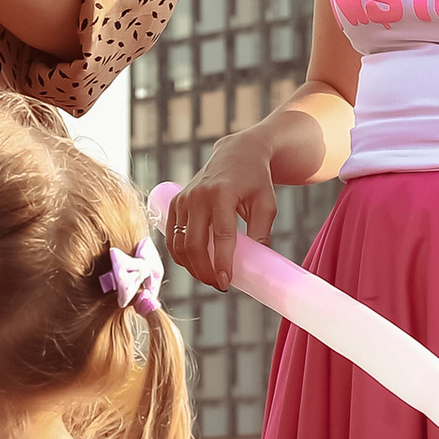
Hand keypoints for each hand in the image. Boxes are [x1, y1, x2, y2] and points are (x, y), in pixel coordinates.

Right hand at [160, 135, 277, 292]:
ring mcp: (183, 199)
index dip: (222, 263)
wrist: (237, 153)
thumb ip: (261, 233)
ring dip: (191, 267)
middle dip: (204, 271)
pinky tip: (194, 264)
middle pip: (194, 244)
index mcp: (222, 194)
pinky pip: (172, 236)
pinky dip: (180, 255)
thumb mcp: (266, 204)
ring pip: (179, 244)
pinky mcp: (175, 203)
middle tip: (219, 285)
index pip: (221, 236)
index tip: (226, 283)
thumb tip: (256, 266)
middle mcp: (198, 196)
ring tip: (209, 277)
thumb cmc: (256, 180)